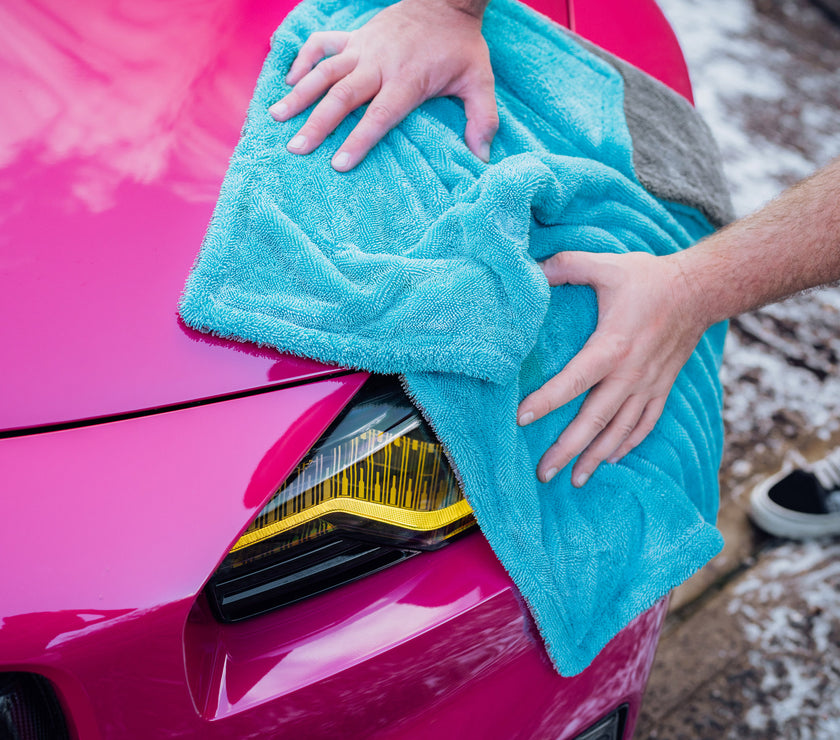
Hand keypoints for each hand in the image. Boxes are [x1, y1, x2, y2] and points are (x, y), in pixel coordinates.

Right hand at [269, 0, 497, 170]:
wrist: (445, 0)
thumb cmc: (460, 46)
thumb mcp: (479, 80)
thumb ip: (482, 117)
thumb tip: (482, 156)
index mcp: (407, 80)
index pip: (379, 115)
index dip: (359, 140)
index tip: (338, 165)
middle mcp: (379, 64)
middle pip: (342, 96)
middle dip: (317, 124)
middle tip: (295, 148)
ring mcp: (362, 48)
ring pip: (324, 71)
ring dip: (299, 94)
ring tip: (276, 116)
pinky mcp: (354, 36)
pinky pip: (322, 44)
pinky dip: (303, 59)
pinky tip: (288, 81)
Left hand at [517, 250, 709, 486]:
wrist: (700, 290)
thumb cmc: (648, 278)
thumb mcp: (605, 265)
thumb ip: (567, 266)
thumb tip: (532, 269)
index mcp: (612, 346)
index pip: (574, 380)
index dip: (547, 401)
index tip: (521, 419)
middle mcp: (631, 373)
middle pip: (595, 419)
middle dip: (568, 448)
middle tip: (544, 473)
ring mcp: (649, 385)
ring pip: (620, 430)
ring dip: (596, 457)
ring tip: (574, 480)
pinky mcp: (662, 388)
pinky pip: (645, 424)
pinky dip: (627, 444)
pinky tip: (610, 459)